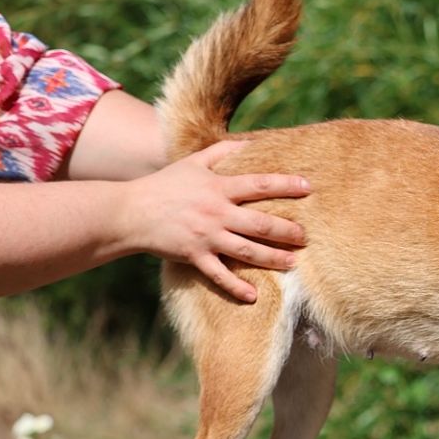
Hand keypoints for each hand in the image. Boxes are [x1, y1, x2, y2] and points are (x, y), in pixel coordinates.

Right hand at [122, 140, 309, 301]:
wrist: (130, 212)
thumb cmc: (165, 185)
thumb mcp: (193, 162)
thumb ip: (223, 151)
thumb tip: (252, 142)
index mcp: (218, 187)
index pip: (259, 184)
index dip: (285, 185)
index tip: (308, 187)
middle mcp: (216, 212)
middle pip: (260, 223)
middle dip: (287, 230)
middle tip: (306, 236)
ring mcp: (206, 236)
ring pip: (246, 250)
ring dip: (272, 258)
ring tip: (293, 262)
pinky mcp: (194, 256)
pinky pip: (219, 275)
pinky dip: (236, 287)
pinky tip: (254, 296)